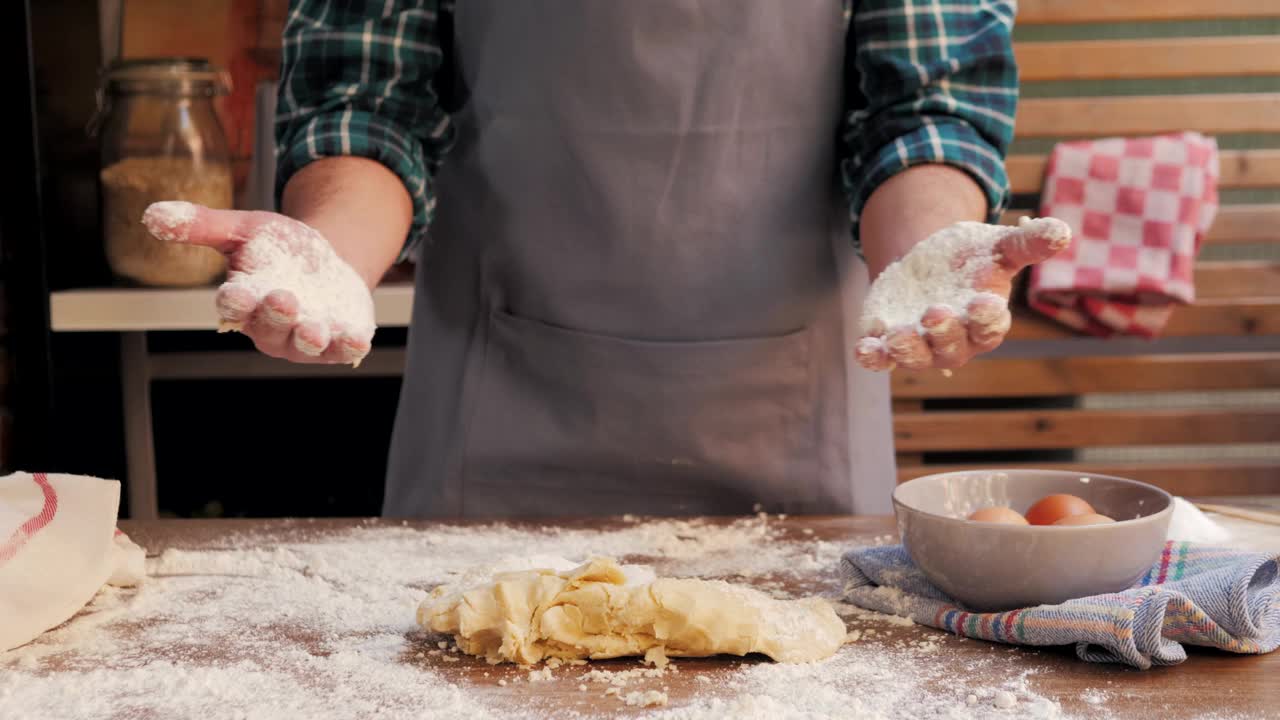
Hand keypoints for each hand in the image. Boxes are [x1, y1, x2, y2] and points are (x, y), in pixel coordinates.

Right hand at [142, 202, 375, 365]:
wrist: (330, 260)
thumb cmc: (279, 250)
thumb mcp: (244, 229)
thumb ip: (203, 225)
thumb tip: (151, 215)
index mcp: (244, 300)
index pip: (233, 305)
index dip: (235, 301)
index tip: (236, 293)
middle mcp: (272, 325)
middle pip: (269, 326)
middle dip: (275, 315)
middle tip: (283, 299)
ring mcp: (306, 337)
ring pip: (304, 344)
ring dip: (308, 337)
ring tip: (313, 327)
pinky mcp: (340, 340)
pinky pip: (344, 349)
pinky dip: (349, 347)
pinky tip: (357, 341)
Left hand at [854, 217, 1069, 371]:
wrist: (926, 262)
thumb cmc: (971, 260)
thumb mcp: (998, 246)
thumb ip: (1028, 244)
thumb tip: (1063, 231)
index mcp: (985, 321)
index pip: (989, 327)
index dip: (986, 318)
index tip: (985, 302)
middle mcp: (955, 342)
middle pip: (951, 346)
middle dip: (944, 331)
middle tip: (935, 312)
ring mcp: (920, 346)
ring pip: (915, 356)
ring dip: (907, 348)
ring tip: (897, 335)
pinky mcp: (888, 342)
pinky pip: (880, 357)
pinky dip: (873, 356)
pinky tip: (864, 349)